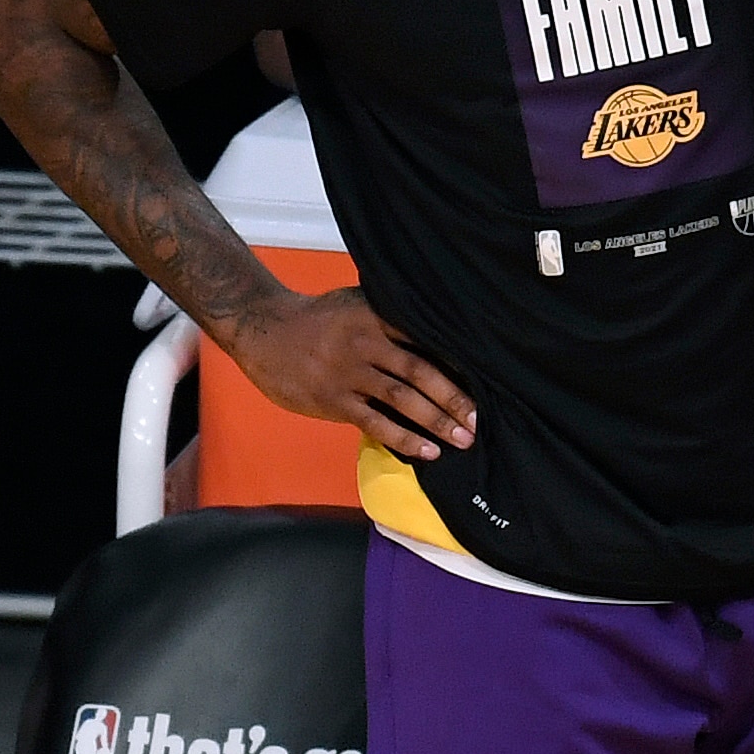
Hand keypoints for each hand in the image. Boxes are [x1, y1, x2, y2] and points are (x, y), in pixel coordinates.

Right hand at [222, 286, 477, 463]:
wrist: (265, 329)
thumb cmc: (317, 318)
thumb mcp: (356, 302)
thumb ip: (391, 316)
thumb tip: (438, 332)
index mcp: (377, 315)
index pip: (426, 339)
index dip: (458, 361)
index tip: (488, 379)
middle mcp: (366, 343)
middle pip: (420, 371)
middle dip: (454, 398)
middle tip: (480, 420)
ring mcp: (348, 373)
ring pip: (402, 399)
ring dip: (436, 421)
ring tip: (463, 440)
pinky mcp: (333, 399)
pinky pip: (375, 423)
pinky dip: (404, 438)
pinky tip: (427, 451)